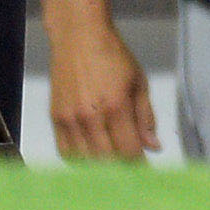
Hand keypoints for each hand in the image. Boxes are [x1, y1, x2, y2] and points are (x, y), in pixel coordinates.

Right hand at [47, 10, 158, 159]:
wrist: (79, 36)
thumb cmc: (112, 55)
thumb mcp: (138, 81)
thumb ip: (145, 116)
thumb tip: (153, 147)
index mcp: (116, 106)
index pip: (128, 152)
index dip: (138, 167)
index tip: (145, 173)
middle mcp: (91, 117)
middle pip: (107, 162)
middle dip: (121, 170)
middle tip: (130, 169)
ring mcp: (71, 120)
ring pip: (86, 161)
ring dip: (101, 167)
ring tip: (112, 163)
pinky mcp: (56, 119)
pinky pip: (66, 153)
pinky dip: (79, 160)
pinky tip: (91, 155)